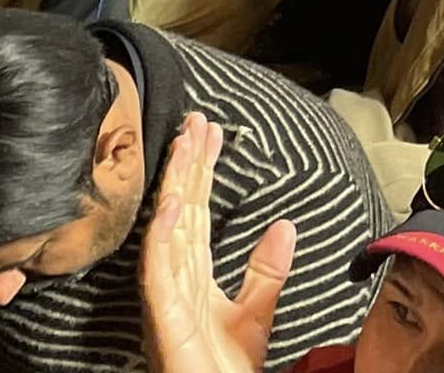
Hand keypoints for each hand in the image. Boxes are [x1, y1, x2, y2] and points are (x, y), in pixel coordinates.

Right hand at [140, 113, 294, 372]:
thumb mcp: (256, 315)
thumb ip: (266, 271)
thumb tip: (284, 224)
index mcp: (194, 281)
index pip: (197, 216)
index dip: (202, 174)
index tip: (210, 133)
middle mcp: (174, 285)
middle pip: (181, 215)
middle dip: (187, 167)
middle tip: (195, 121)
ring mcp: (166, 302)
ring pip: (168, 233)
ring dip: (176, 188)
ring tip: (185, 146)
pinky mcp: (163, 322)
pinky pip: (159, 274)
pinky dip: (162, 239)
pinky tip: (173, 206)